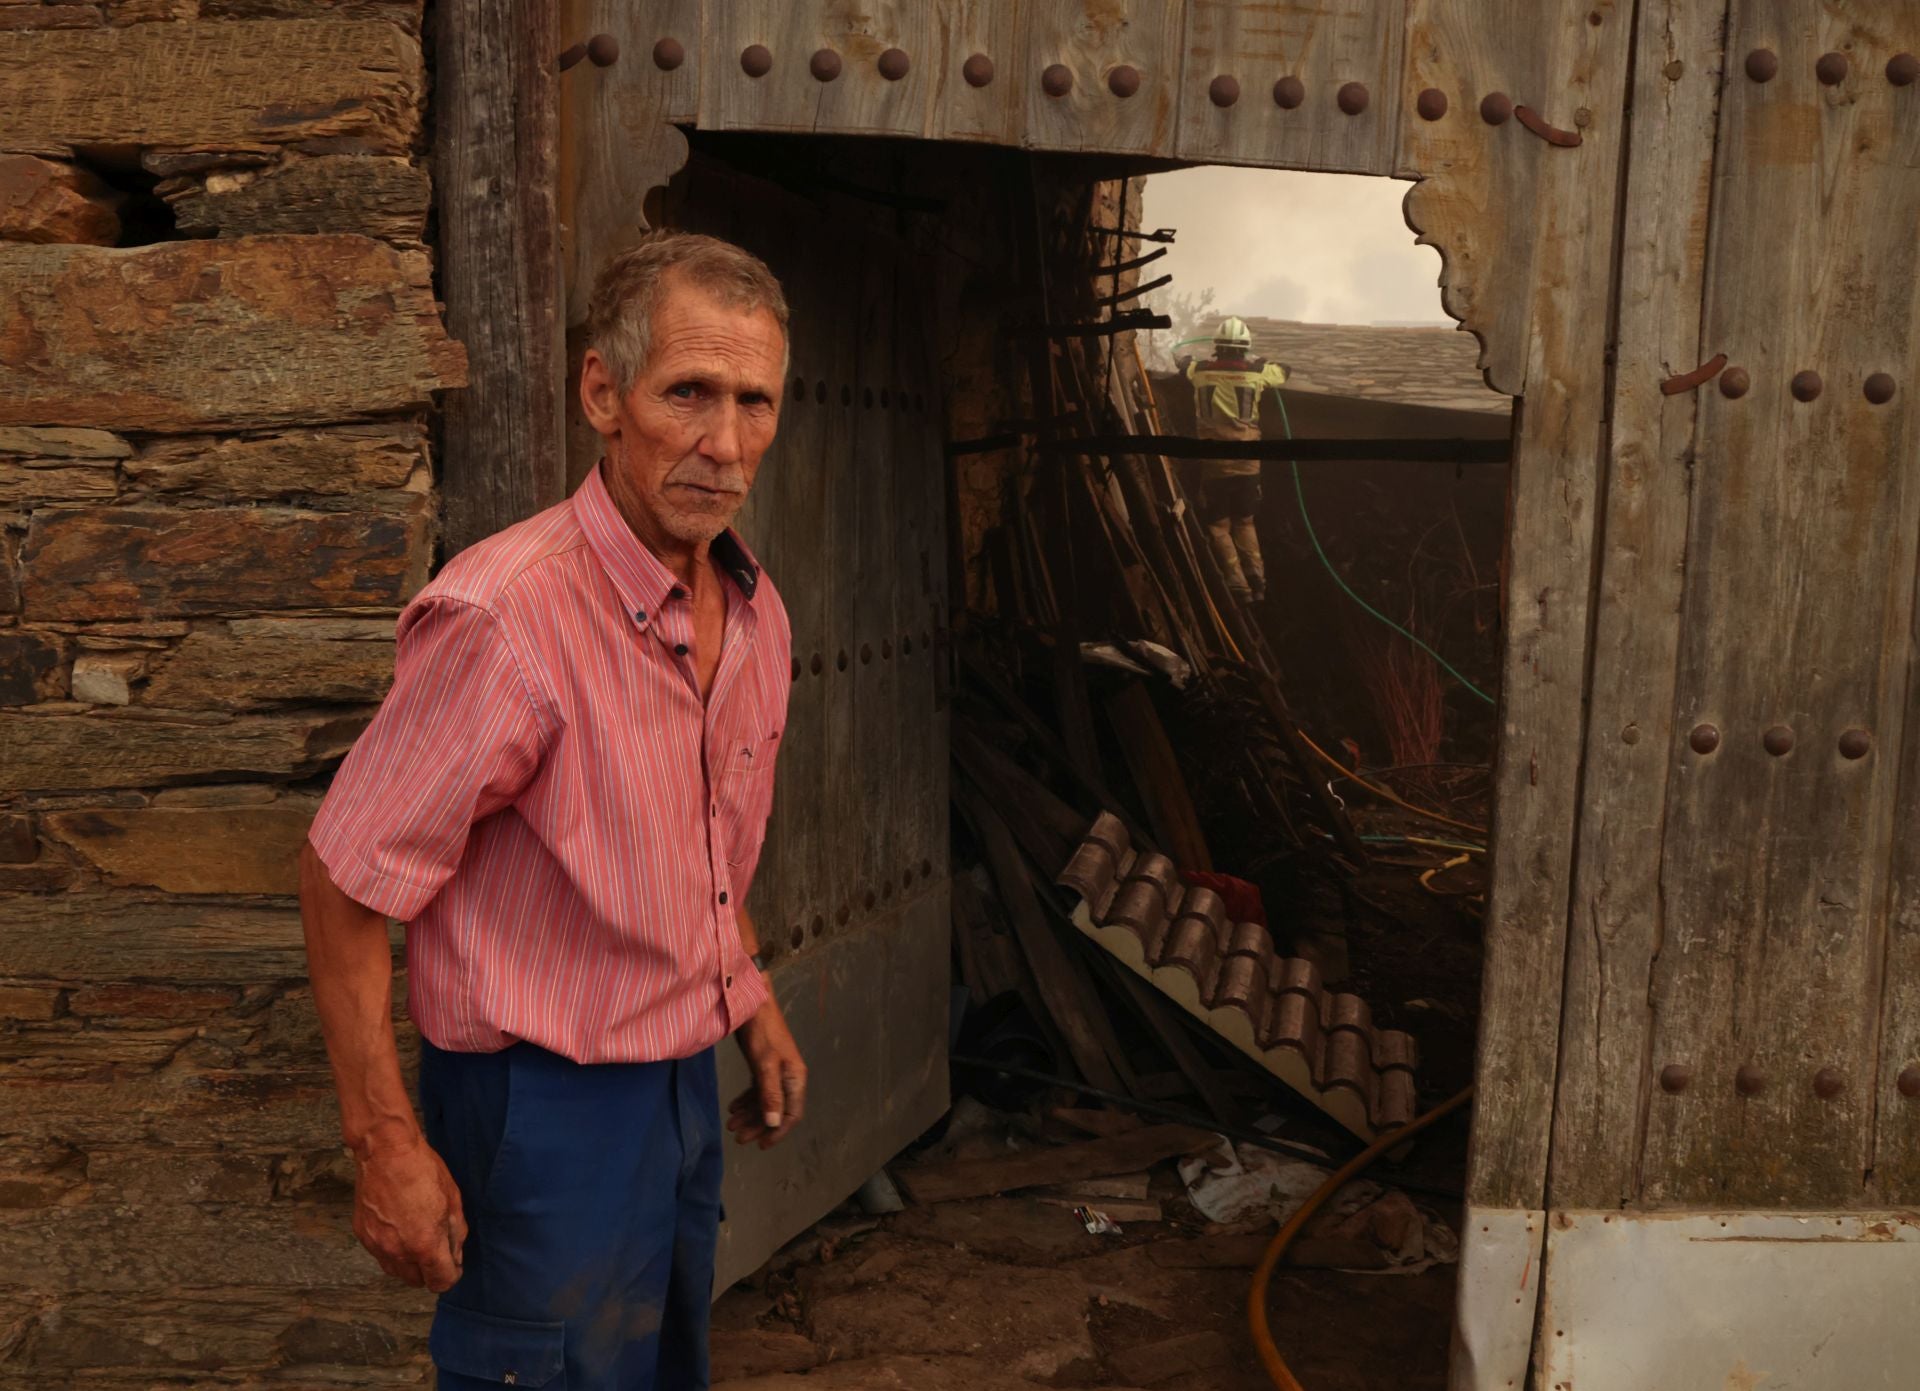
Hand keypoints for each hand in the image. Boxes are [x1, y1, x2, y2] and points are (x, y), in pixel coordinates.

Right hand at [351, 1132, 467, 1291]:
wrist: (385, 1152)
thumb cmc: (423, 1171)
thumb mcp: (453, 1200)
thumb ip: (456, 1235)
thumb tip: (455, 1257)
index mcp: (425, 1244)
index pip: (440, 1282)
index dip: (451, 1275)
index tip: (453, 1263)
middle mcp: (399, 1252)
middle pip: (417, 1281)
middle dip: (430, 1271)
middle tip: (436, 1247)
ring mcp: (377, 1245)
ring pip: (397, 1272)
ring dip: (409, 1264)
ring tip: (417, 1237)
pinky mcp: (363, 1236)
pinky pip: (380, 1256)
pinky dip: (392, 1250)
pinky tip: (399, 1228)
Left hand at [728, 996, 806, 1148]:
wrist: (751, 1002)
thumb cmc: (761, 1032)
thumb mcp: (765, 1064)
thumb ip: (770, 1094)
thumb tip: (774, 1124)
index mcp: (795, 1078)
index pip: (791, 1114)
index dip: (777, 1132)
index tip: (760, 1145)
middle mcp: (788, 1077)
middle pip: (776, 1110)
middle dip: (758, 1126)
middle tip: (737, 1137)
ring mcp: (776, 1070)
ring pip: (765, 1101)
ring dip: (749, 1115)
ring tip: (730, 1124)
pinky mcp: (764, 1064)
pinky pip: (758, 1089)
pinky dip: (746, 1100)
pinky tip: (733, 1106)